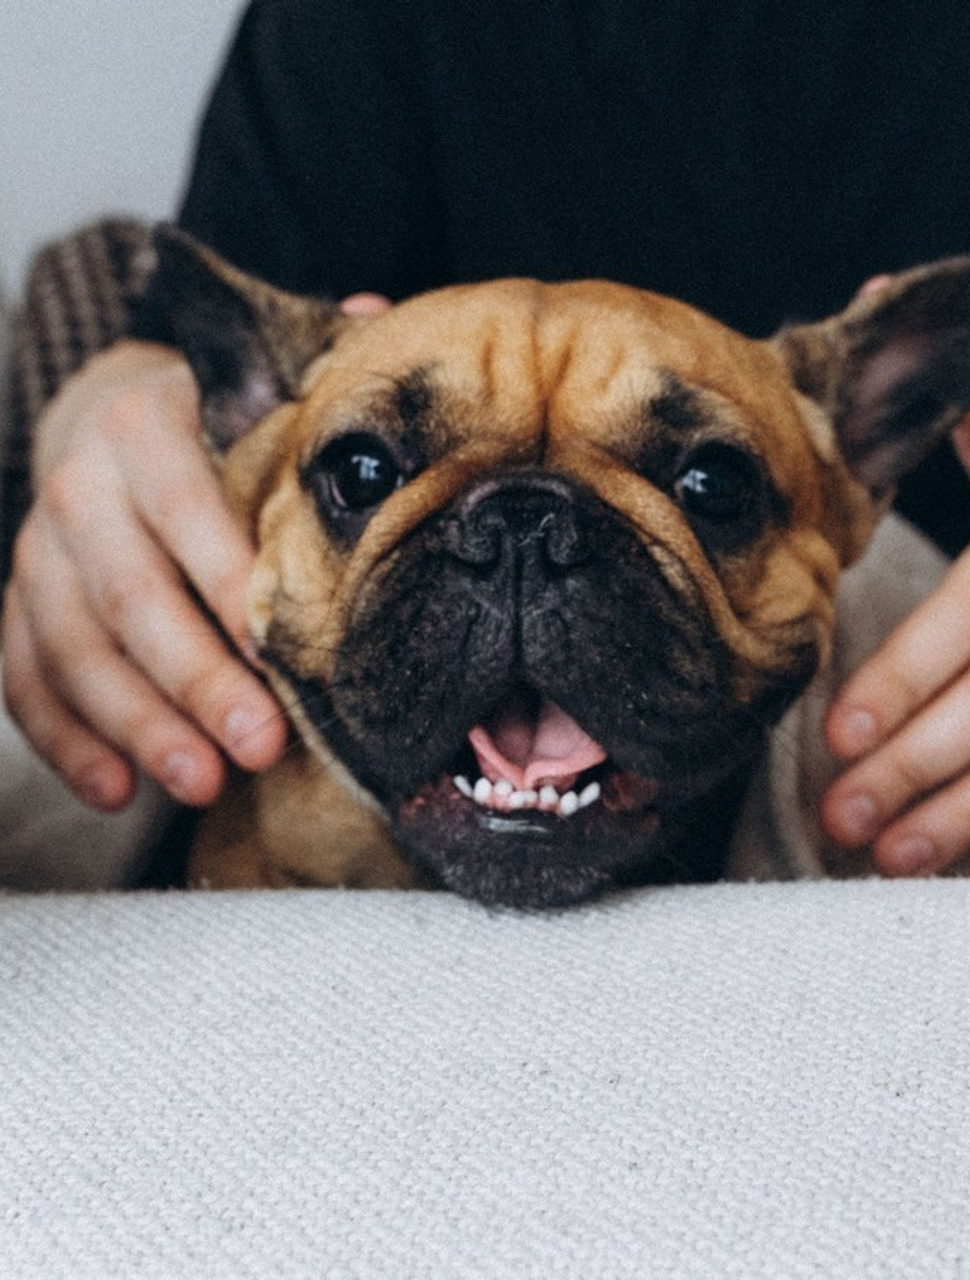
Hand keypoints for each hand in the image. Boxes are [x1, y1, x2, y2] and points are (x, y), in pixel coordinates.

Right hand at [1, 340, 287, 809]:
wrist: (112, 418)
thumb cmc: (220, 422)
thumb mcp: (262, 384)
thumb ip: (316, 367)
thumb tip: (384, 316)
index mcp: (148, 426)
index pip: (190, 512)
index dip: (232, 585)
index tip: (283, 653)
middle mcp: (81, 486)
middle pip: (133, 596)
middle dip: (196, 680)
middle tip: (260, 744)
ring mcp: (40, 552)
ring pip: (77, 648)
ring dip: (138, 725)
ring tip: (202, 783)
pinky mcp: (18, 604)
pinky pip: (24, 678)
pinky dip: (66, 740)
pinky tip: (114, 791)